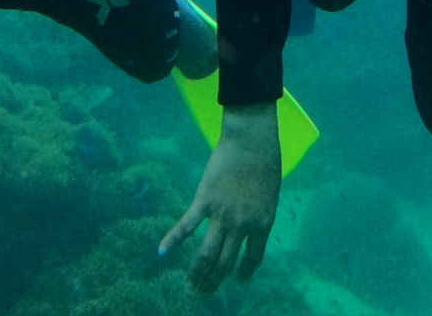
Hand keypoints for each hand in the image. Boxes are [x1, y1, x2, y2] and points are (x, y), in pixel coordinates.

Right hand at [159, 102, 281, 292]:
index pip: (253, 258)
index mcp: (262, 223)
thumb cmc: (265, 162)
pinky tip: (162, 251)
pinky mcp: (204, 201)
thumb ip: (258, 213)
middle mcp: (241, 226)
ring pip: (207, 254)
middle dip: (215, 280)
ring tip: (191, 285)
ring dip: (198, 273)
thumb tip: (248, 225)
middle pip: (225, 261)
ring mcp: (221, 215)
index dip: (244, 272)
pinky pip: (186, 226)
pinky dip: (173, 239)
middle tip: (206, 292)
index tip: (239, 280)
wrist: (250, 140)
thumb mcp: (269, 194)